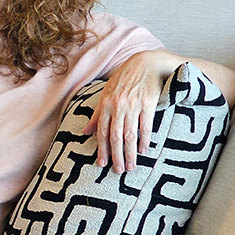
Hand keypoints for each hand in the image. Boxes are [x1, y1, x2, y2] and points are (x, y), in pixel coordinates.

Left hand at [83, 49, 180, 173]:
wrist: (146, 63)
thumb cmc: (124, 79)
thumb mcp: (106, 93)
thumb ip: (97, 114)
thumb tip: (85, 132)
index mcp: (106, 104)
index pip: (101, 131)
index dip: (101, 149)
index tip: (102, 163)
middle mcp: (118, 106)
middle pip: (115, 136)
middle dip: (116, 155)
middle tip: (119, 171)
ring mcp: (134, 105)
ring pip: (130, 134)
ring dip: (131, 152)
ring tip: (131, 166)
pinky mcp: (149, 104)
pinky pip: (146, 126)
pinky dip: (145, 139)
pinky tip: (144, 150)